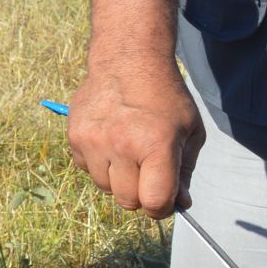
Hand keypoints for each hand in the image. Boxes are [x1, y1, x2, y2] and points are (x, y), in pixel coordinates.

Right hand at [66, 55, 203, 213]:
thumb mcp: (190, 130)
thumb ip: (185, 171)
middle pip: (128, 201)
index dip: (162, 207)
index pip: (154, 202)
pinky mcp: (76, 137)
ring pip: (106, 188)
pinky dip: (101, 164)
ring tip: (129, 150)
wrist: (128, 60)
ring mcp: (95, 141)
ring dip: (119, 179)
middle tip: (148, 172)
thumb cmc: (165, 97)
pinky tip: (112, 140)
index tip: (165, 199)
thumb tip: (180, 204)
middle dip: (141, 194)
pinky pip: (88, 170)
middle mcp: (123, 145)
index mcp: (156, 145)